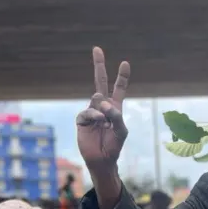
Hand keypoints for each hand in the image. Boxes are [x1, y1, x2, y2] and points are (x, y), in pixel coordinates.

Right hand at [76, 47, 130, 171]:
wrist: (102, 159)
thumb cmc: (114, 145)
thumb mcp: (121, 130)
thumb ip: (116, 115)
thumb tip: (101, 100)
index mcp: (114, 108)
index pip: (118, 88)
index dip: (122, 76)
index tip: (125, 63)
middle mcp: (102, 107)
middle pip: (100, 82)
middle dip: (99, 65)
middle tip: (97, 48)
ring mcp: (91, 111)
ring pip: (97, 99)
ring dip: (103, 111)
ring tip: (105, 123)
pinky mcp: (82, 119)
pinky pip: (88, 111)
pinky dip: (95, 116)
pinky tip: (99, 123)